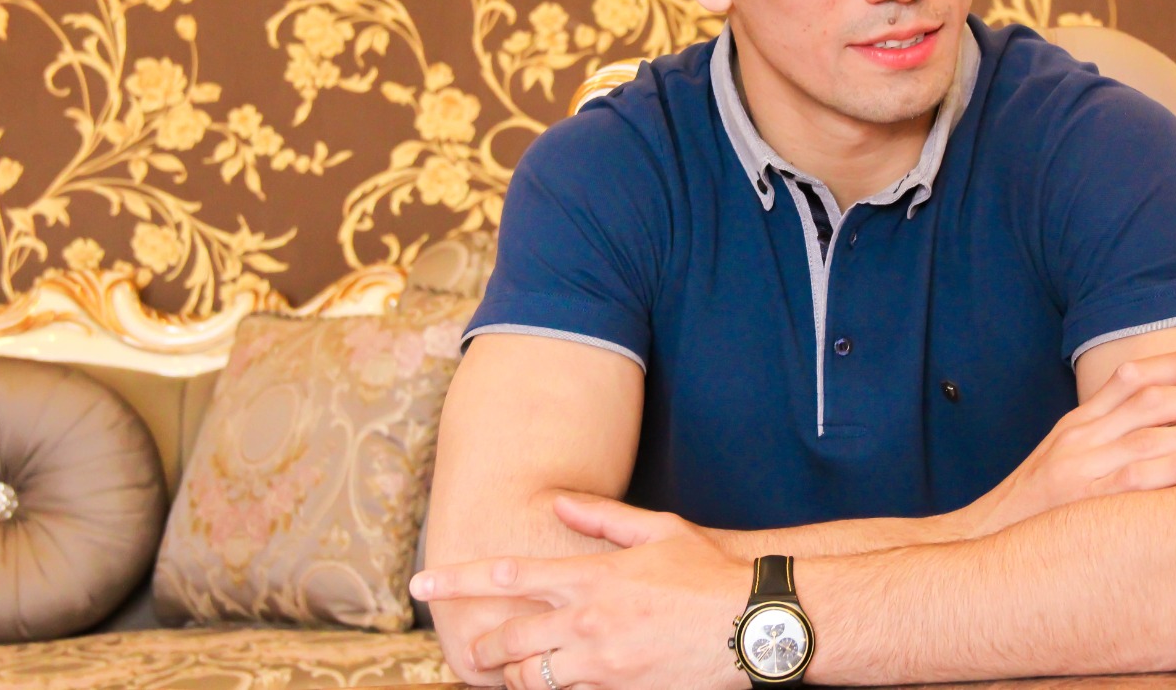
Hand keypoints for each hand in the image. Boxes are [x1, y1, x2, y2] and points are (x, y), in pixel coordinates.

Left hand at [412, 495, 750, 689]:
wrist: (754, 622)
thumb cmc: (710, 572)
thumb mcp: (659, 530)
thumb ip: (604, 518)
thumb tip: (562, 504)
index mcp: (591, 575)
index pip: (507, 575)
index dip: (456, 580)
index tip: (421, 582)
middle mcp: (587, 621)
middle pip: (506, 641)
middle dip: (480, 650)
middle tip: (471, 652)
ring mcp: (601, 664)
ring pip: (530, 680)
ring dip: (514, 678)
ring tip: (511, 674)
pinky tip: (555, 684)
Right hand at [959, 350, 1175, 534]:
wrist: (980, 543)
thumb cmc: (1031, 513)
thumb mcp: (1061, 464)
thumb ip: (1100, 445)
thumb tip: (1154, 439)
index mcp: (1076, 424)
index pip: (1130, 378)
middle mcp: (1080, 437)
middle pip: (1151, 401)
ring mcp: (1081, 467)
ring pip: (1152, 435)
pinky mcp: (1084, 501)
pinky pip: (1138, 478)